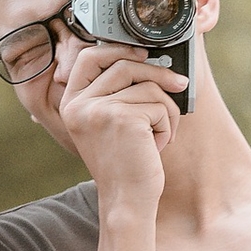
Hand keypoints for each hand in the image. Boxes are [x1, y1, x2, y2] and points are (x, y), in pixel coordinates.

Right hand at [59, 42, 187, 203]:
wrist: (126, 200)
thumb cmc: (123, 165)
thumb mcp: (108, 124)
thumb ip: (115, 93)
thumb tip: (147, 59)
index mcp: (71, 103)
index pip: (89, 57)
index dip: (118, 49)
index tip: (142, 53)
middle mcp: (79, 105)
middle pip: (124, 64)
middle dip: (157, 73)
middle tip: (179, 83)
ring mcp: (99, 110)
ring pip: (148, 87)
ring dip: (165, 111)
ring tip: (160, 135)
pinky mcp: (123, 118)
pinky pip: (160, 106)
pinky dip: (168, 126)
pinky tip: (156, 146)